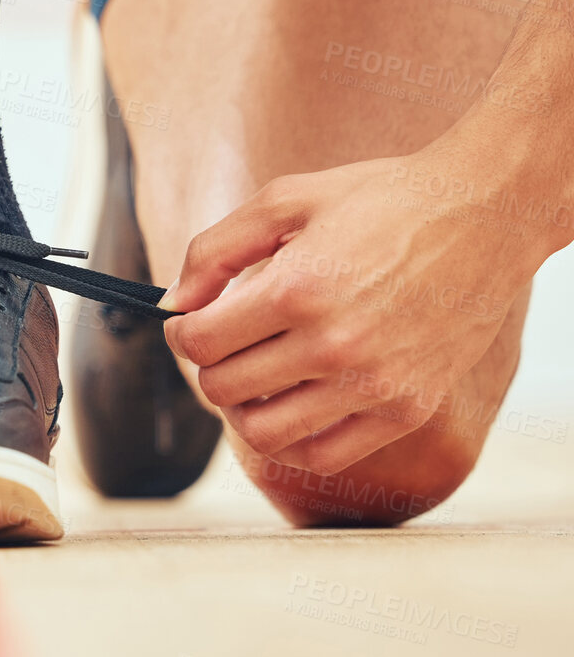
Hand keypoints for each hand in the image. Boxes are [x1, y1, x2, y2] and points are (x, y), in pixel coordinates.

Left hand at [159, 145, 555, 473]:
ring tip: (255, 375)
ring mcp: (374, 383)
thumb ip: (214, 250)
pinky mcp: (407, 409)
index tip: (192, 319)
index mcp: (297, 289)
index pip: (198, 342)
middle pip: (223, 388)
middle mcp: (334, 344)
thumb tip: (172, 305)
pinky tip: (292, 404)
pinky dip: (291, 439)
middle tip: (227, 341)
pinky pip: (322, 456)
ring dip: (243, 408)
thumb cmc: (381, 200)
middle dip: (210, 364)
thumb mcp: (286, 200)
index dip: (181, 330)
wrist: (485, 215)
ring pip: (263, 433)